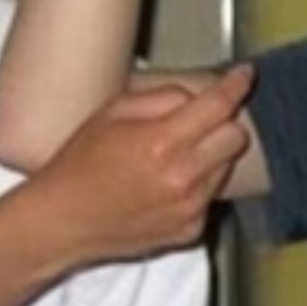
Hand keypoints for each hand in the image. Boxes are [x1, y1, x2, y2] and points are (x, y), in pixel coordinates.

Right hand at [31, 66, 254, 266]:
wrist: (62, 221)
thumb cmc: (78, 168)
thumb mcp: (111, 113)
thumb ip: (162, 98)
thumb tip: (197, 96)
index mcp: (162, 143)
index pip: (218, 107)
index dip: (235, 86)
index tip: (244, 76)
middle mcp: (183, 177)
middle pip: (236, 137)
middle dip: (222, 125)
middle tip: (196, 125)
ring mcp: (191, 207)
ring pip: (226, 167)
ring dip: (209, 157)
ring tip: (168, 160)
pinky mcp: (192, 229)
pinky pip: (212, 197)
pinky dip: (198, 187)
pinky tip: (165, 187)